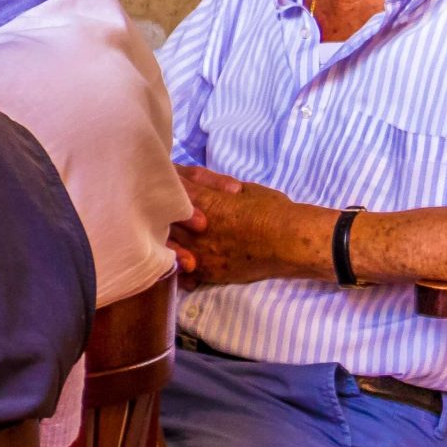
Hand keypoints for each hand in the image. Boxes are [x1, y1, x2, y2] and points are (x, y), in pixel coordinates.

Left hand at [167, 163, 319, 285]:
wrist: (292, 243)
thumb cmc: (272, 210)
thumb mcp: (243, 187)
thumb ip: (210, 182)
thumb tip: (186, 174)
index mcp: (203, 203)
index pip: (170, 191)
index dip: (163, 183)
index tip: (160, 180)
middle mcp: (194, 230)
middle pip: (160, 219)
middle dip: (156, 211)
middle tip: (154, 208)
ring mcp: (199, 253)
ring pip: (166, 245)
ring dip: (164, 238)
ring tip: (163, 233)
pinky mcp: (207, 271)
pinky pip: (180, 270)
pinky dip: (177, 263)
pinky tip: (179, 257)